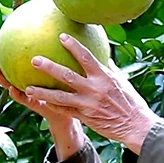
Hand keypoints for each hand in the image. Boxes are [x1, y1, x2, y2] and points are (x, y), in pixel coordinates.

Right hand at [0, 33, 84, 159]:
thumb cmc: (66, 90)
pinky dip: (16, 94)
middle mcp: (24, 81)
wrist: (70, 112)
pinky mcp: (35, 104)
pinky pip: (23, 99)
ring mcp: (27, 92)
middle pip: (6, 65)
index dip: (4, 45)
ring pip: (8, 82)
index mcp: (29, 73)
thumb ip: (61, 53)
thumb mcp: (66, 69)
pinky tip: (12, 88)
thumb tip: (64, 28)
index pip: (14, 56)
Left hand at [22, 33, 159, 153]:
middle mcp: (94, 89)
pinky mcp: (85, 117)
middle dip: (49, 67)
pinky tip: (41, 102)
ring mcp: (88, 104)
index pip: (86, 57)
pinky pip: (65, 111)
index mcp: (104, 77)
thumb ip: (109, 68)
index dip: (73, 46)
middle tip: (34, 60)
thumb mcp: (122, 82)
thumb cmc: (130, 102)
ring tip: (27, 88)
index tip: (61, 36)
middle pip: (67, 76)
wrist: (136, 126)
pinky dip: (53, 106)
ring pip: (60, 97)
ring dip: (43, 92)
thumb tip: (101, 55)